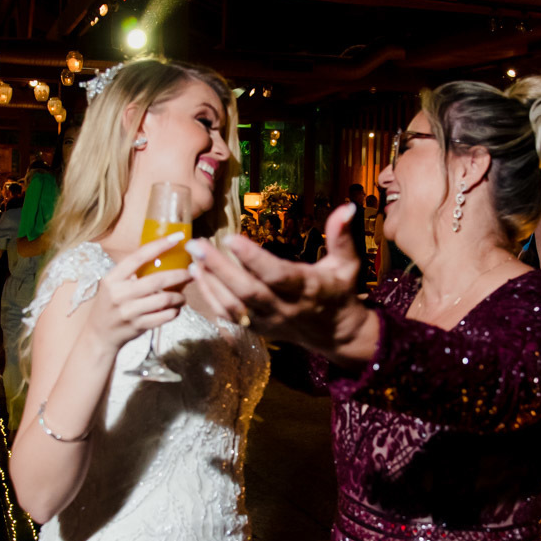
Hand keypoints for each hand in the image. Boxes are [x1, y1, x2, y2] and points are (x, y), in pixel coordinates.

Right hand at [83, 233, 190, 352]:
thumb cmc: (109, 306)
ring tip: (182, 296)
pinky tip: (174, 309)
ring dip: (179, 296)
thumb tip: (159, 256)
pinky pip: (164, 316)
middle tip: (191, 273)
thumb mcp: (112, 285)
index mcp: (112, 279)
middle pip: (157, 280)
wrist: (99, 335)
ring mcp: (129, 312)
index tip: (176, 238)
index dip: (159, 246)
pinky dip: (174, 312)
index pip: (138, 257)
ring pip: (164, 299)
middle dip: (179, 275)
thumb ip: (131, 273)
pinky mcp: (138, 326)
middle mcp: (119, 294)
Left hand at [189, 203, 370, 357]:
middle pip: (248, 291)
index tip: (231, 238)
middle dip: (219, 268)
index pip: (277, 275)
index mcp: (308, 289)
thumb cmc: (340, 292)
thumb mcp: (348, 264)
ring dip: (210, 282)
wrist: (336, 334)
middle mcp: (285, 308)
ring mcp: (269, 321)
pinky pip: (229, 315)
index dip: (253, 259)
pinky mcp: (257, 328)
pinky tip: (197, 275)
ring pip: (234, 305)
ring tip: (192, 257)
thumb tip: (347, 206)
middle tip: (196, 245)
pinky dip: (210, 296)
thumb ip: (343, 236)